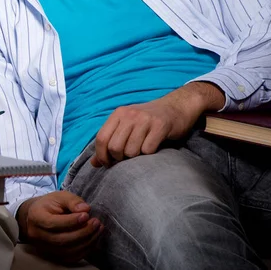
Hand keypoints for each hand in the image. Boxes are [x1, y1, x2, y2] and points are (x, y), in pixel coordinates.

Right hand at [17, 191, 103, 263]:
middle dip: (82, 232)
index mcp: (36, 217)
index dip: (71, 221)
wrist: (35, 217)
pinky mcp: (53, 255)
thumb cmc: (49, 204)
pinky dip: (84, 250)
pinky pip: (70, 257)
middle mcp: (38, 235)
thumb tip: (85, 209)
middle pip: (62, 239)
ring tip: (98, 229)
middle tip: (96, 222)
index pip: (53, 223)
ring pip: (67, 251)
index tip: (86, 215)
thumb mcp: (59, 196)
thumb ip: (72, 200)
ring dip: (86, 242)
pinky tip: (93, 239)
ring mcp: (45, 248)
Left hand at [91, 81, 224, 166]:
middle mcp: (129, 115)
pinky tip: (153, 147)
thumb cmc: (148, 121)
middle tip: (127, 158)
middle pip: (115, 147)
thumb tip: (93, 164)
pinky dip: (149, 154)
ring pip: (131, 151)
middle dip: (119, 159)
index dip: (102, 156)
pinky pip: (148, 150)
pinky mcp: (160, 126)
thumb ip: (109, 142)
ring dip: (135, 157)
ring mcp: (145, 120)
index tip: (108, 164)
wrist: (176, 107)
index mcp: (118, 114)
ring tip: (141, 151)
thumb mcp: (126, 126)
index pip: (101, 138)